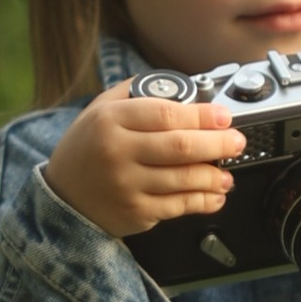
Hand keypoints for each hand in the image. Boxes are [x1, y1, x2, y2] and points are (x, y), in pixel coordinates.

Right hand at [42, 83, 244, 237]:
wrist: (62, 196)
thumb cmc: (88, 147)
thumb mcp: (100, 110)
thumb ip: (137, 95)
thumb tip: (186, 89)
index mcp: (110, 121)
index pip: (165, 115)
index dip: (201, 116)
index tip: (223, 116)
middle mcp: (117, 153)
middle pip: (180, 148)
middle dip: (218, 144)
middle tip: (237, 142)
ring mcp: (127, 186)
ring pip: (184, 180)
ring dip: (214, 176)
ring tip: (227, 173)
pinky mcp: (135, 212)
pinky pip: (178, 206)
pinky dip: (203, 201)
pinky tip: (215, 195)